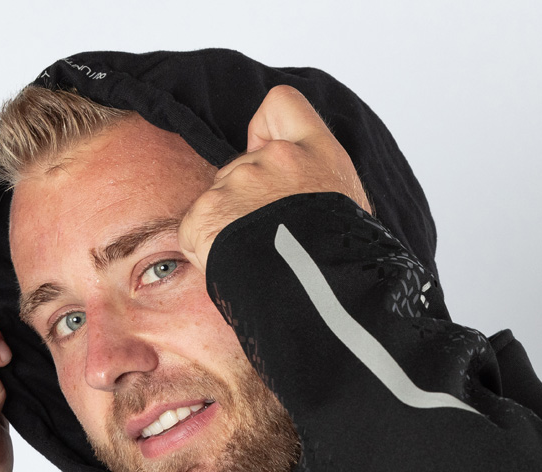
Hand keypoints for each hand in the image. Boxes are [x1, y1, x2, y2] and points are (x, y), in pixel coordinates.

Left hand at [178, 85, 370, 274]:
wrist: (320, 297)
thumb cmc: (341, 265)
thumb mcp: (347, 213)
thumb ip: (316, 189)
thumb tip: (297, 204)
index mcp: (317, 154)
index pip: (281, 105)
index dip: (265, 129)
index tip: (267, 154)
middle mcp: (278, 158)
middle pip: (242, 167)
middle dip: (246, 201)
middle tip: (267, 241)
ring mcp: (240, 182)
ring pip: (219, 200)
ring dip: (227, 228)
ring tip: (254, 260)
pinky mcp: (207, 212)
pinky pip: (194, 230)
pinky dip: (204, 250)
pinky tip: (231, 268)